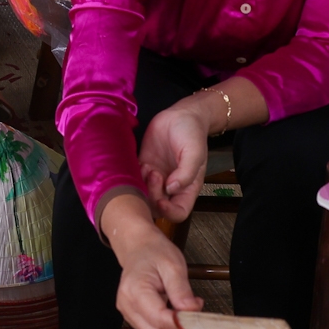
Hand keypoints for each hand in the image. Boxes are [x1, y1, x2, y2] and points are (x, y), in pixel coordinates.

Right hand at [101, 198, 201, 328]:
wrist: (137, 246)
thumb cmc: (153, 252)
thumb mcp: (173, 264)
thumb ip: (181, 290)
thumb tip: (192, 311)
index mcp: (135, 290)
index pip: (160, 319)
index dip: (182, 324)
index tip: (200, 319)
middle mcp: (127, 305)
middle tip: (199, 319)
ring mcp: (128, 313)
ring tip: (188, 313)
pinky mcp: (134, 317)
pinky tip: (178, 315)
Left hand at [136, 104, 210, 222]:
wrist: (181, 115)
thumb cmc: (192, 134)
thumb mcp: (194, 153)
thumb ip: (186, 173)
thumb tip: (172, 189)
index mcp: (187, 188)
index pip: (178, 213)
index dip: (168, 212)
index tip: (161, 199)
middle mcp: (170, 186)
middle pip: (157, 207)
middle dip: (152, 196)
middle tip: (154, 175)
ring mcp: (156, 177)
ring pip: (143, 195)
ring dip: (142, 186)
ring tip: (148, 167)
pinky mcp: (144, 166)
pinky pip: (134, 180)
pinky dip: (134, 177)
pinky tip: (142, 163)